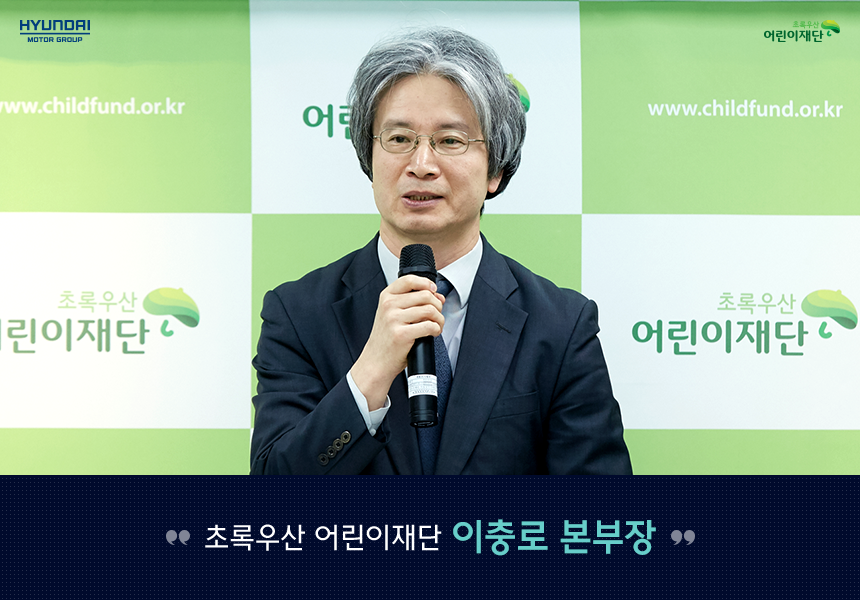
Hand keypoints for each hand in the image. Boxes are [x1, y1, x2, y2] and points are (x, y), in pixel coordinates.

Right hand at [351, 275, 445, 409]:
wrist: (376, 361)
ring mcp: (394, 319)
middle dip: (437, 305)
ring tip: (436, 325)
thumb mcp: (392, 314)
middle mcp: (389, 305)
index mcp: (386, 297)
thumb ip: (412, 302)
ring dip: (439, 318)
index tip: (433, 290)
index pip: (409, 280)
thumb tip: (437, 295)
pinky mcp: (402, 334)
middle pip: (425, 295)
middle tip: (436, 315)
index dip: (426, 283)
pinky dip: (436, 329)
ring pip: (430, 310)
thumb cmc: (386, 338)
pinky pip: (429, 326)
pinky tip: (433, 333)